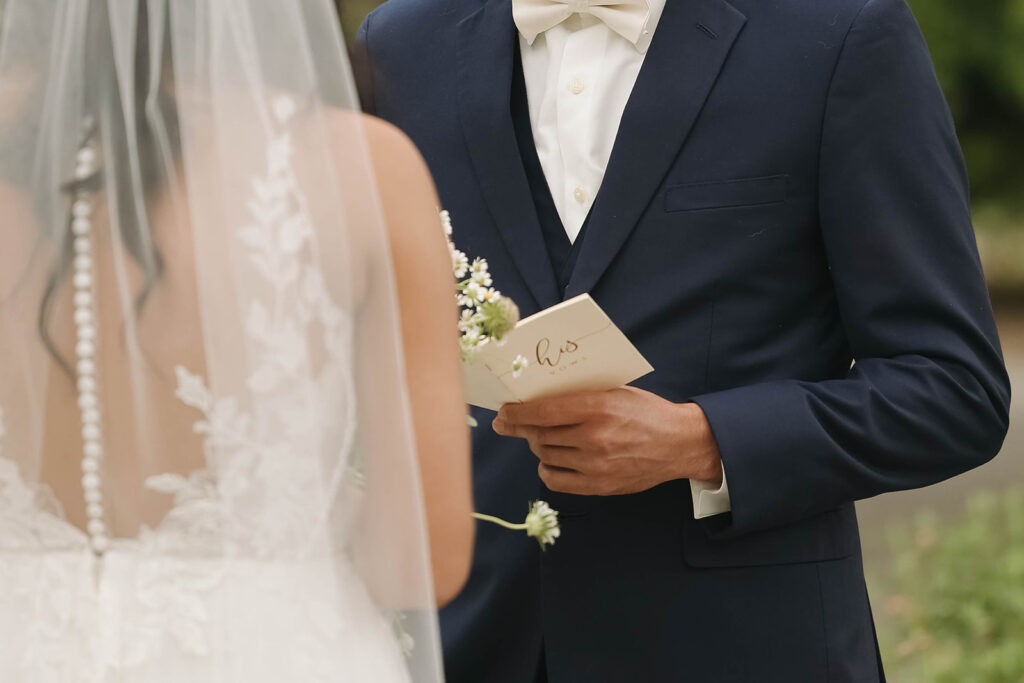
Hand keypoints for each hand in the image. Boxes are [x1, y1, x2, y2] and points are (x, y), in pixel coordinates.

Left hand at [492, 387, 721, 495]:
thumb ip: (579, 395)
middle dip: (523, 428)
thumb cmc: (646, 412)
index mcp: (598, 407)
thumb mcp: (615, 392)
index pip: (543, 411)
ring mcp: (596, 465)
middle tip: (516, 424)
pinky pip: (556, 480)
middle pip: (539, 435)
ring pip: (545, 455)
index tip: (503, 413)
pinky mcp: (599, 486)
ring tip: (543, 438)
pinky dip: (547, 468)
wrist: (679, 444)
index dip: (517, 413)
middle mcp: (594, 438)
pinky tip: (552, 459)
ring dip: (537, 446)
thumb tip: (537, 398)